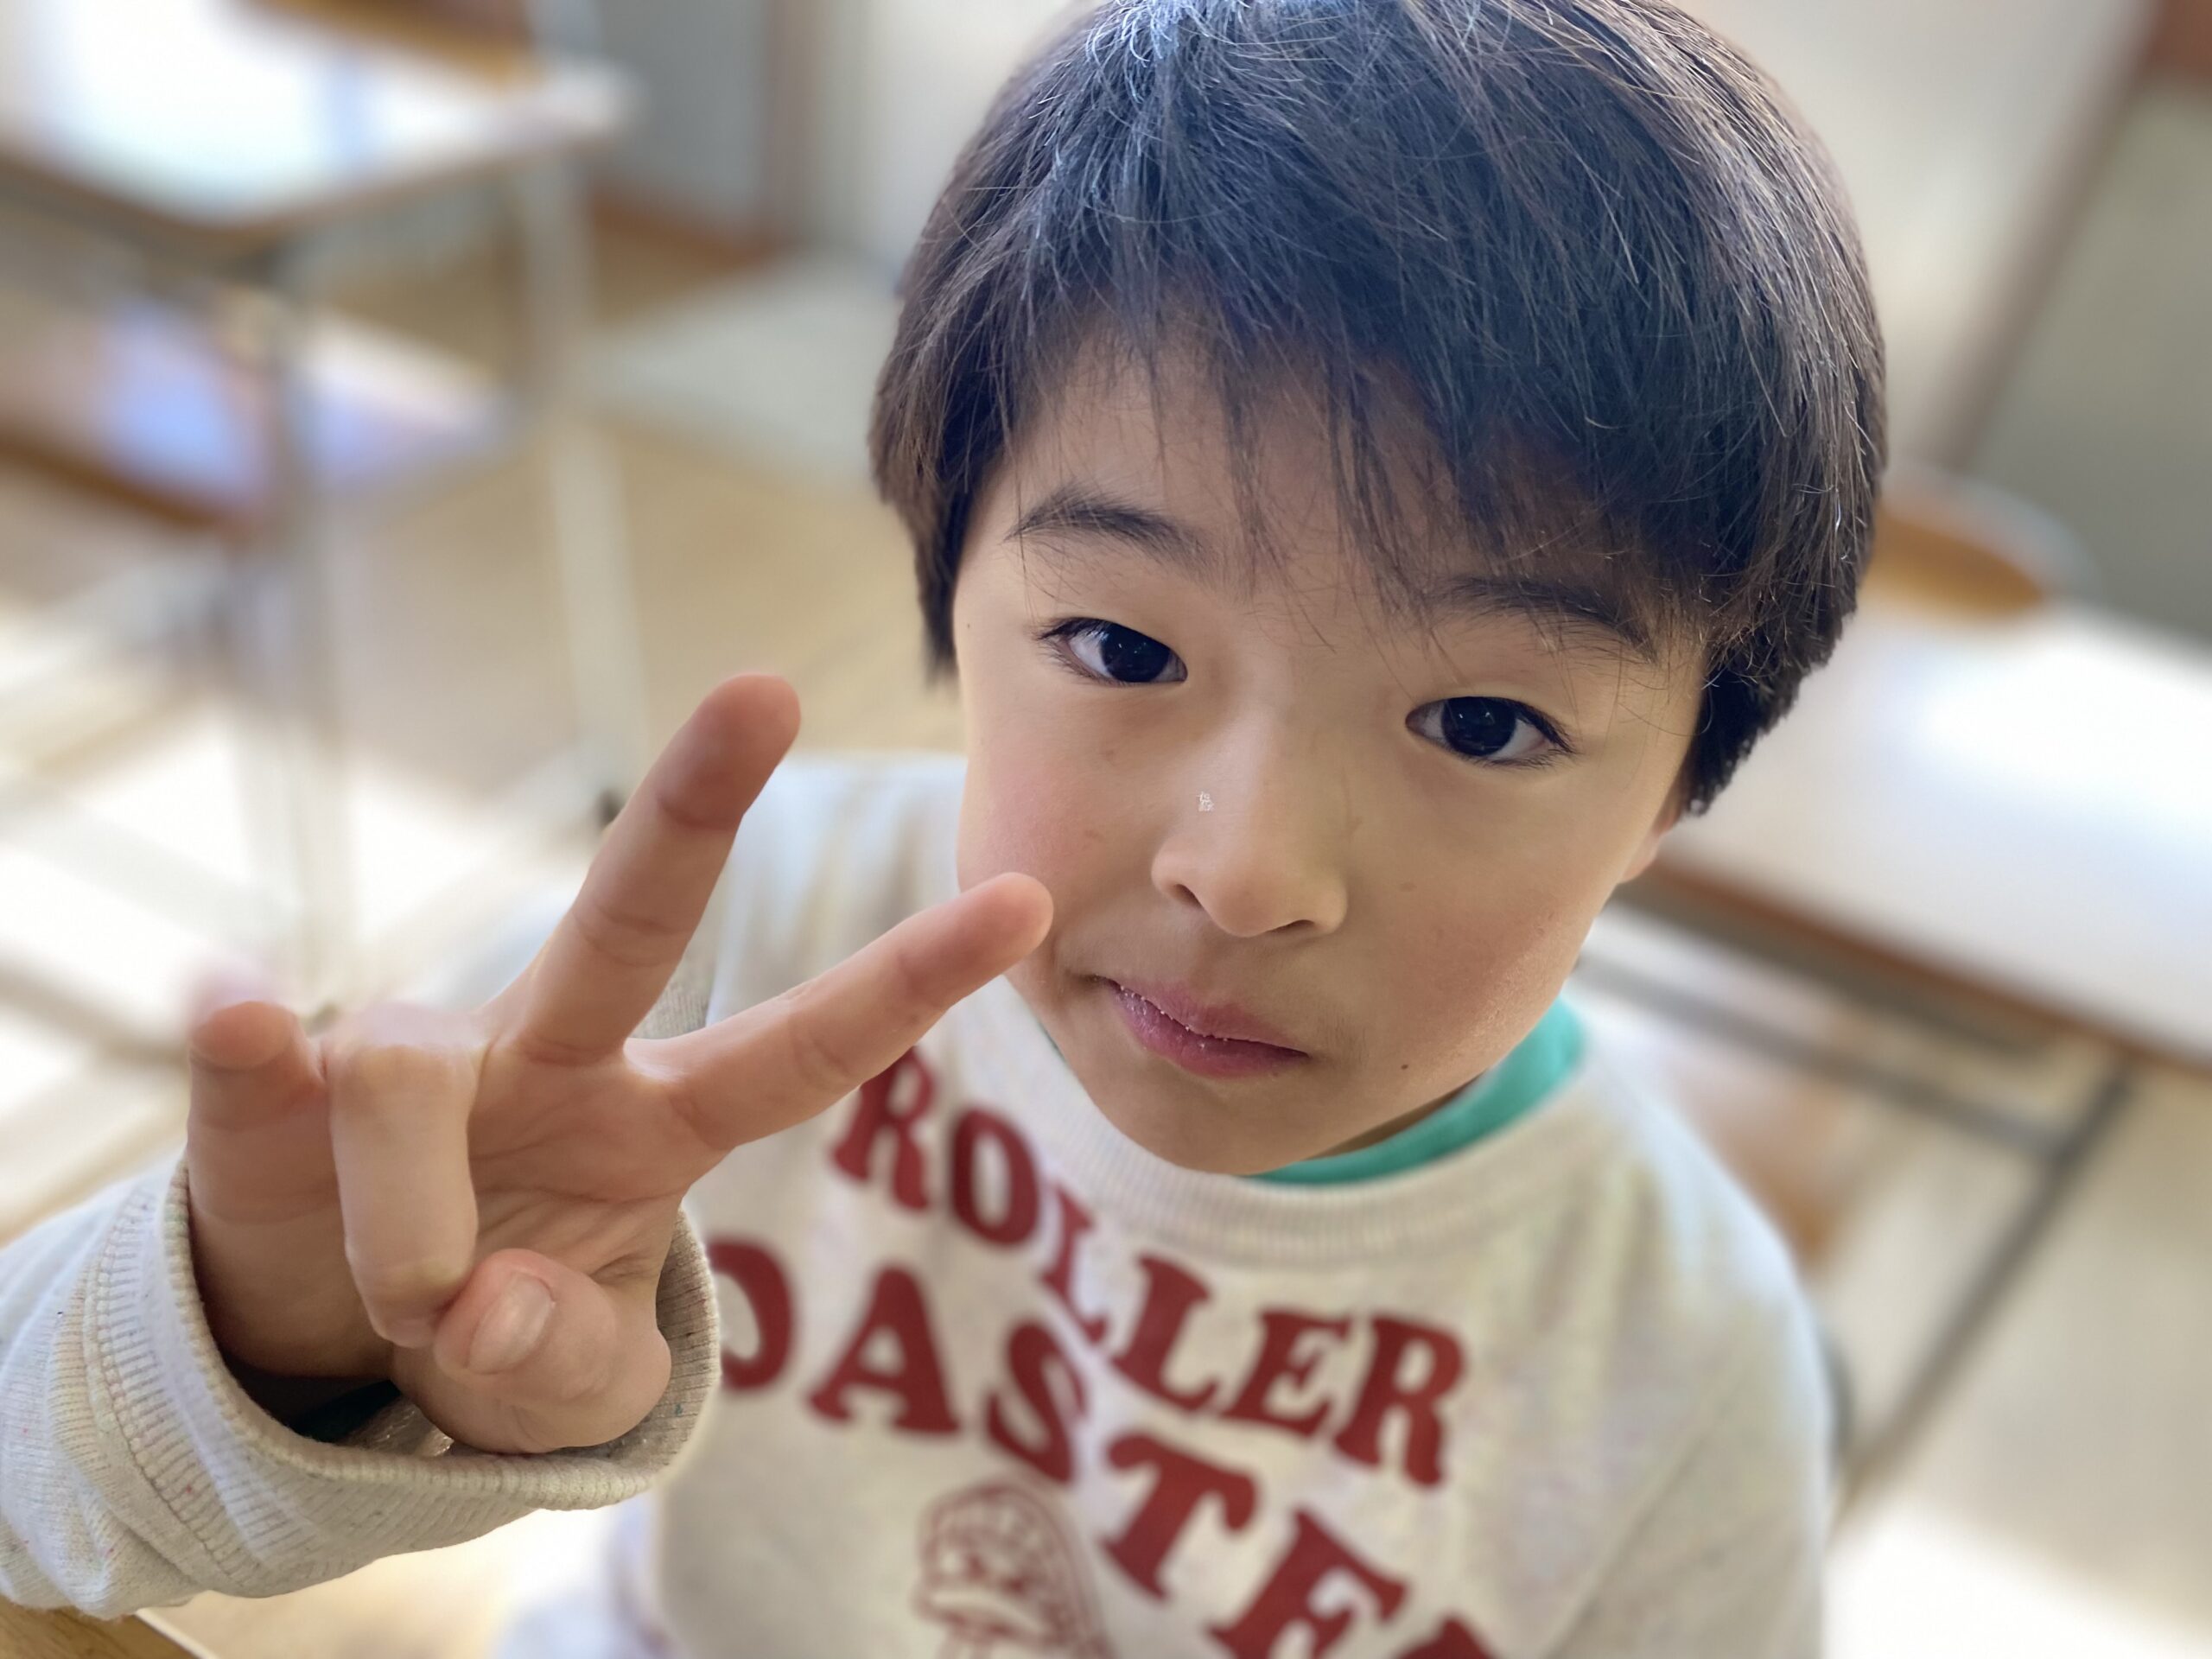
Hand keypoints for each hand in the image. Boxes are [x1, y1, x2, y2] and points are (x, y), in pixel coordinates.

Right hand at [182, 674, 1050, 1453]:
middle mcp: (553, 1052)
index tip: (1031, 898)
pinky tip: (233, 1009)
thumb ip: (564, 1372)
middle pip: (632, 914)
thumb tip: (486, 1304)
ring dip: (407, 1231)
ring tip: (411, 1307)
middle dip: (695, 804)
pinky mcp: (273, 1081)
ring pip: (403, 1068)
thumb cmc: (491, 1332)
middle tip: (769, 687)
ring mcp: (413, 1052)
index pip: (803, 1048)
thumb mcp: (562, 1391)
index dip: (910, 981)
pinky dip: (234, 1042)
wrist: (326, 1337)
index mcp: (659, 1120)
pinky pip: (247, 1053)